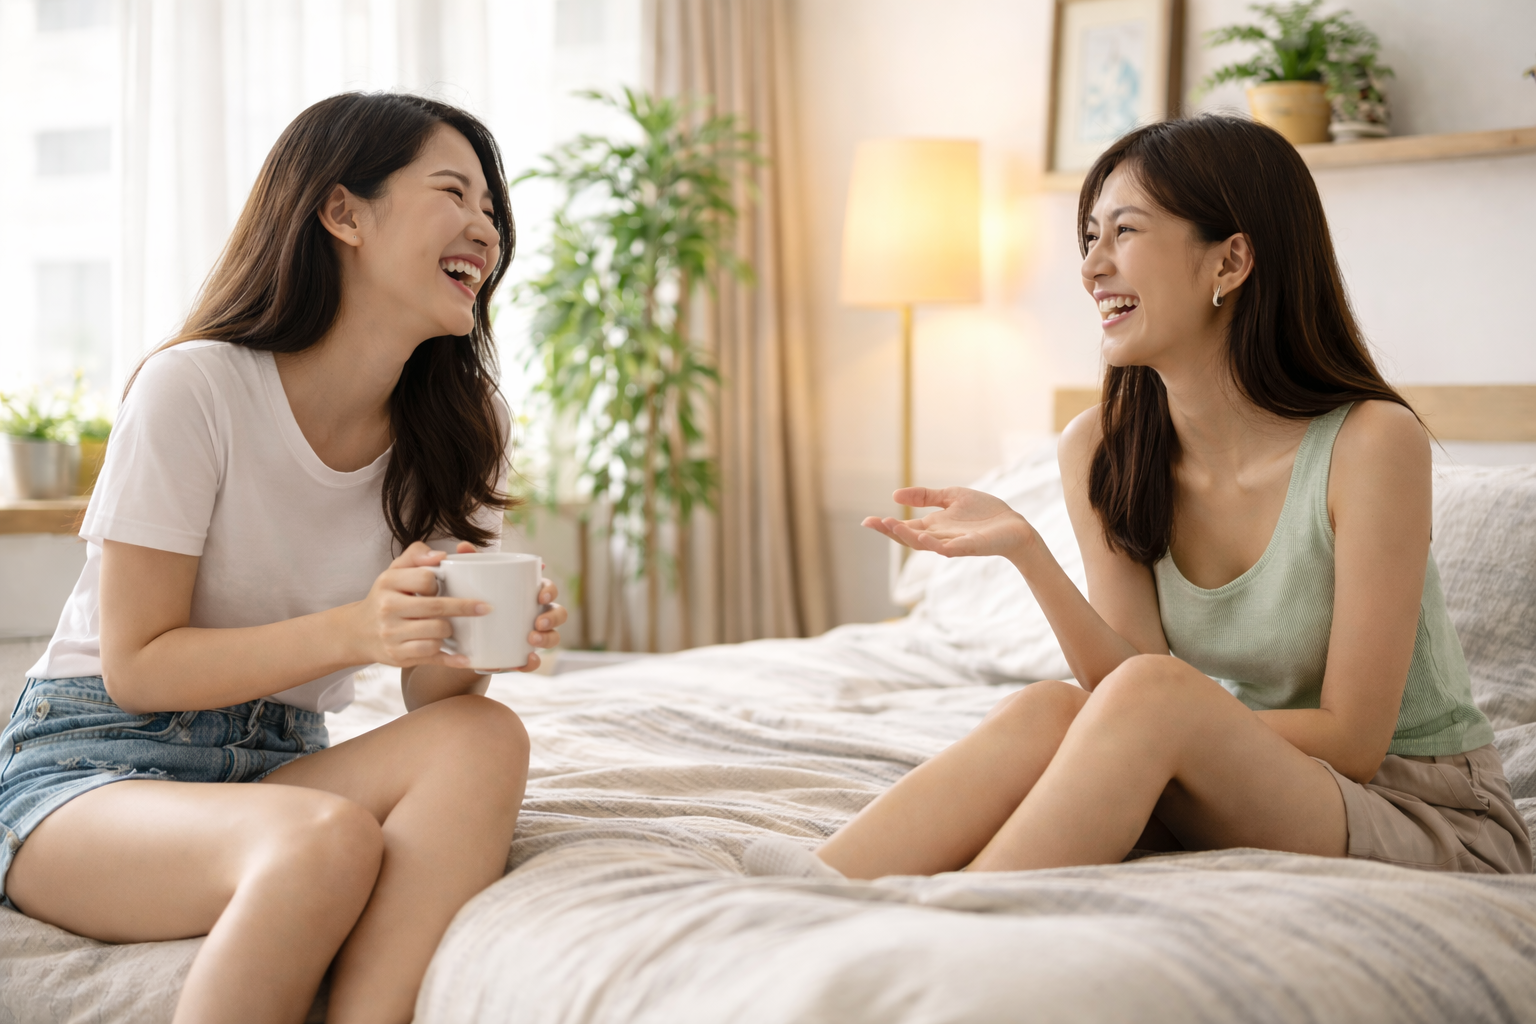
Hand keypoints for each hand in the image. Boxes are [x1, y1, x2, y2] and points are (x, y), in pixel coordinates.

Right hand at [350, 541, 488, 669]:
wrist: (359, 632)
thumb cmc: (387, 597)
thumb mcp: (395, 571)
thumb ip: (417, 554)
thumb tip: (442, 555)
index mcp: (388, 583)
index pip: (425, 578)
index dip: (438, 582)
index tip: (441, 586)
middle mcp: (388, 609)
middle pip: (436, 608)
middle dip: (464, 608)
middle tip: (485, 608)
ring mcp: (392, 635)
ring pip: (437, 634)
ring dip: (450, 631)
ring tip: (452, 628)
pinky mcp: (399, 656)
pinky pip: (433, 656)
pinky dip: (452, 658)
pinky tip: (466, 657)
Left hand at [445, 543, 567, 673]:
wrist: (462, 634)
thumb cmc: (475, 600)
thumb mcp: (472, 582)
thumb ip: (469, 564)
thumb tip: (462, 545)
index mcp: (530, 594)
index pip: (549, 588)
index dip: (550, 591)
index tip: (540, 596)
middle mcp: (537, 614)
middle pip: (558, 613)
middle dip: (553, 617)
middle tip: (538, 622)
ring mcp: (533, 635)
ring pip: (553, 637)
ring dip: (548, 639)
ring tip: (532, 640)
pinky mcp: (522, 655)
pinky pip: (534, 661)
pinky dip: (532, 663)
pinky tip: (525, 662)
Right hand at [862, 486, 1035, 559]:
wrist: (1013, 525)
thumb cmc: (984, 513)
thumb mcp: (950, 496)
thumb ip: (925, 496)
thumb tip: (894, 496)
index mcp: (933, 526)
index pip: (904, 528)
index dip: (886, 526)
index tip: (867, 521)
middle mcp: (939, 538)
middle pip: (909, 538)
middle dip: (891, 531)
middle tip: (874, 523)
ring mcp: (953, 544)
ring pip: (925, 545)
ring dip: (908, 537)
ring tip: (892, 526)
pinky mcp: (969, 547)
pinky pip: (948, 548)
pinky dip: (934, 544)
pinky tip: (922, 538)